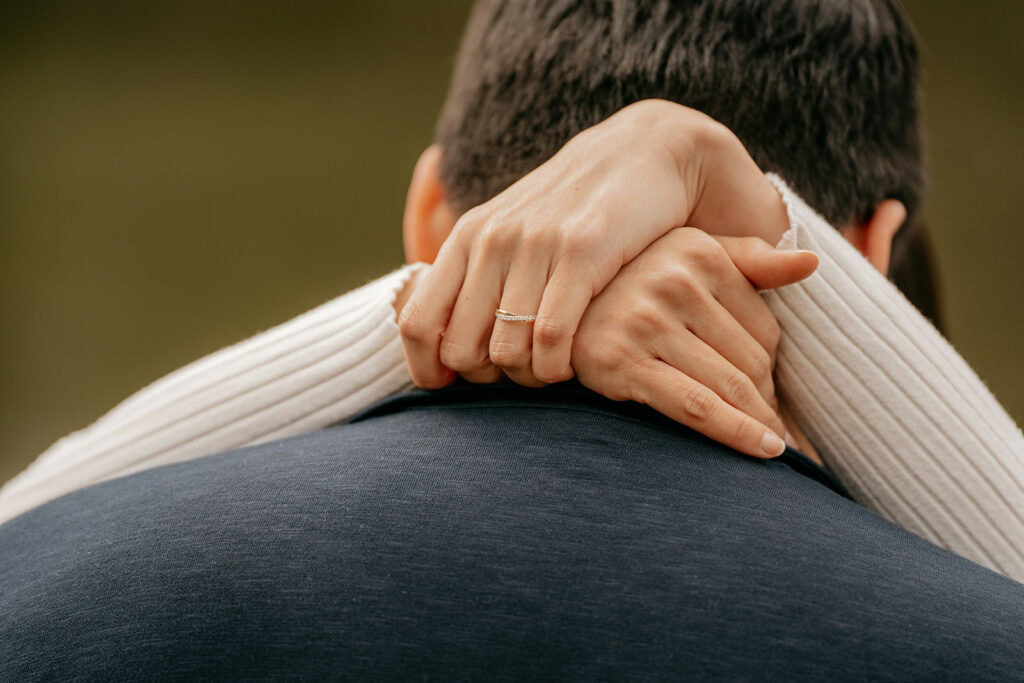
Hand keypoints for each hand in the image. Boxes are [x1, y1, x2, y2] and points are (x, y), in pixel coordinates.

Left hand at [398, 99, 789, 388]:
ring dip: (528, 377)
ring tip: (549, 369)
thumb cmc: (576, 209)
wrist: (644, 153)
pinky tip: (572, 362)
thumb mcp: (514, 231)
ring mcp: (536, 245)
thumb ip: (478, 277)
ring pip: (507, 351)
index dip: (426, 367)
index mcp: (467, 237)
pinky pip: (551, 338)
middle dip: (486, 378)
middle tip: (516, 374)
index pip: (417, 321)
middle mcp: (492, 240)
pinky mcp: (582, 252)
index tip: (449, 384)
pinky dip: (557, 366)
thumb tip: (446, 341)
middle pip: (460, 348)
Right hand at [571, 229, 816, 457]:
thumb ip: (752, 261)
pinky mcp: (622, 361)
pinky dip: (736, 433)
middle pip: (751, 360)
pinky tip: (764, 450)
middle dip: (765, 401)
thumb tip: (813, 264)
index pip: (765, 328)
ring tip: (773, 447)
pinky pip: (696, 406)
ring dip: (758, 423)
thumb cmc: (631, 289)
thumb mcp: (690, 261)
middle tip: (770, 428)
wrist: (550, 316)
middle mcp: (673, 280)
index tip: (766, 396)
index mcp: (698, 253)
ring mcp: (645, 320)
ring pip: (730, 385)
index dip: (773, 371)